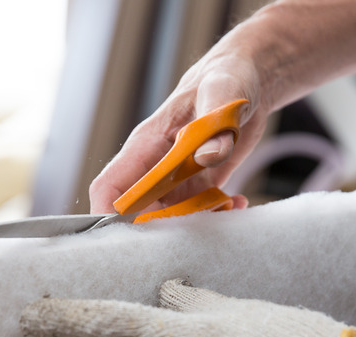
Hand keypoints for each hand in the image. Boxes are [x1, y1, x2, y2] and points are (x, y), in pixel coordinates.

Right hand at [88, 50, 269, 213]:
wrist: (247, 79)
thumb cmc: (226, 78)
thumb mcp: (223, 95)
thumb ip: (215, 127)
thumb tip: (210, 157)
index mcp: (147, 145)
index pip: (110, 186)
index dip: (108, 215)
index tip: (126, 240)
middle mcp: (156, 167)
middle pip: (139, 213)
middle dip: (161, 231)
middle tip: (195, 229)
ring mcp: (176, 178)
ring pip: (170, 219)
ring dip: (195, 226)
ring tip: (226, 210)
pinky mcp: (199, 184)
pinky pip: (199, 213)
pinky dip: (217, 216)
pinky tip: (237, 202)